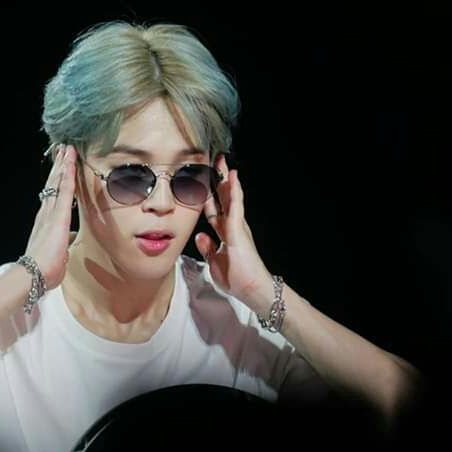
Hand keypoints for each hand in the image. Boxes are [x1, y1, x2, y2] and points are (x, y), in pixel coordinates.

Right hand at [24, 144, 76, 288]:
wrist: (34, 275)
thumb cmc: (44, 270)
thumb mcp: (58, 254)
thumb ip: (64, 244)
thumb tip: (70, 241)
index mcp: (47, 222)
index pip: (54, 196)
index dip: (58, 180)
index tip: (62, 166)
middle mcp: (46, 213)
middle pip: (54, 184)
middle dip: (59, 166)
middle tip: (63, 149)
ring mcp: (51, 213)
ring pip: (58, 183)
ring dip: (63, 165)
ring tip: (67, 149)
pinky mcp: (59, 215)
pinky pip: (65, 191)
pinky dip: (68, 176)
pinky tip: (70, 163)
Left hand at [194, 155, 272, 305]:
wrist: (251, 289)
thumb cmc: (236, 278)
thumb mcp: (215, 262)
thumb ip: (208, 248)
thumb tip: (201, 235)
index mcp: (225, 234)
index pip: (213, 211)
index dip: (207, 197)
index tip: (201, 183)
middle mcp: (232, 226)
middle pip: (222, 199)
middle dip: (217, 181)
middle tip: (213, 162)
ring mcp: (237, 226)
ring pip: (230, 198)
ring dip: (226, 180)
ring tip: (222, 162)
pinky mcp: (239, 229)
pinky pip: (235, 206)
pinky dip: (233, 191)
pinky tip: (232, 178)